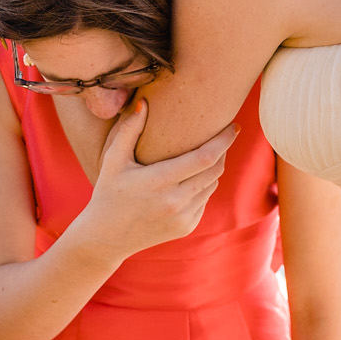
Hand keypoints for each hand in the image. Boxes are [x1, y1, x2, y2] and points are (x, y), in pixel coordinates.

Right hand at [76, 101, 235, 259]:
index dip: (223, 141)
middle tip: (223, 135)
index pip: (204, 158)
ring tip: (206, 153)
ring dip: (213, 168)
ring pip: (211, 185)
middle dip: (223, 151)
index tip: (233, 127)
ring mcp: (183, 217)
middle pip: (214, 170)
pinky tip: (190, 178)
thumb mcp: (113, 160)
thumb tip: (142, 102)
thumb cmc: (108, 192)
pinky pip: (204, 200)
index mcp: (159, 182)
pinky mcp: (186, 227)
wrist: (106, 237)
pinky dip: (203, 186)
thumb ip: (128, 130)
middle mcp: (175, 202)